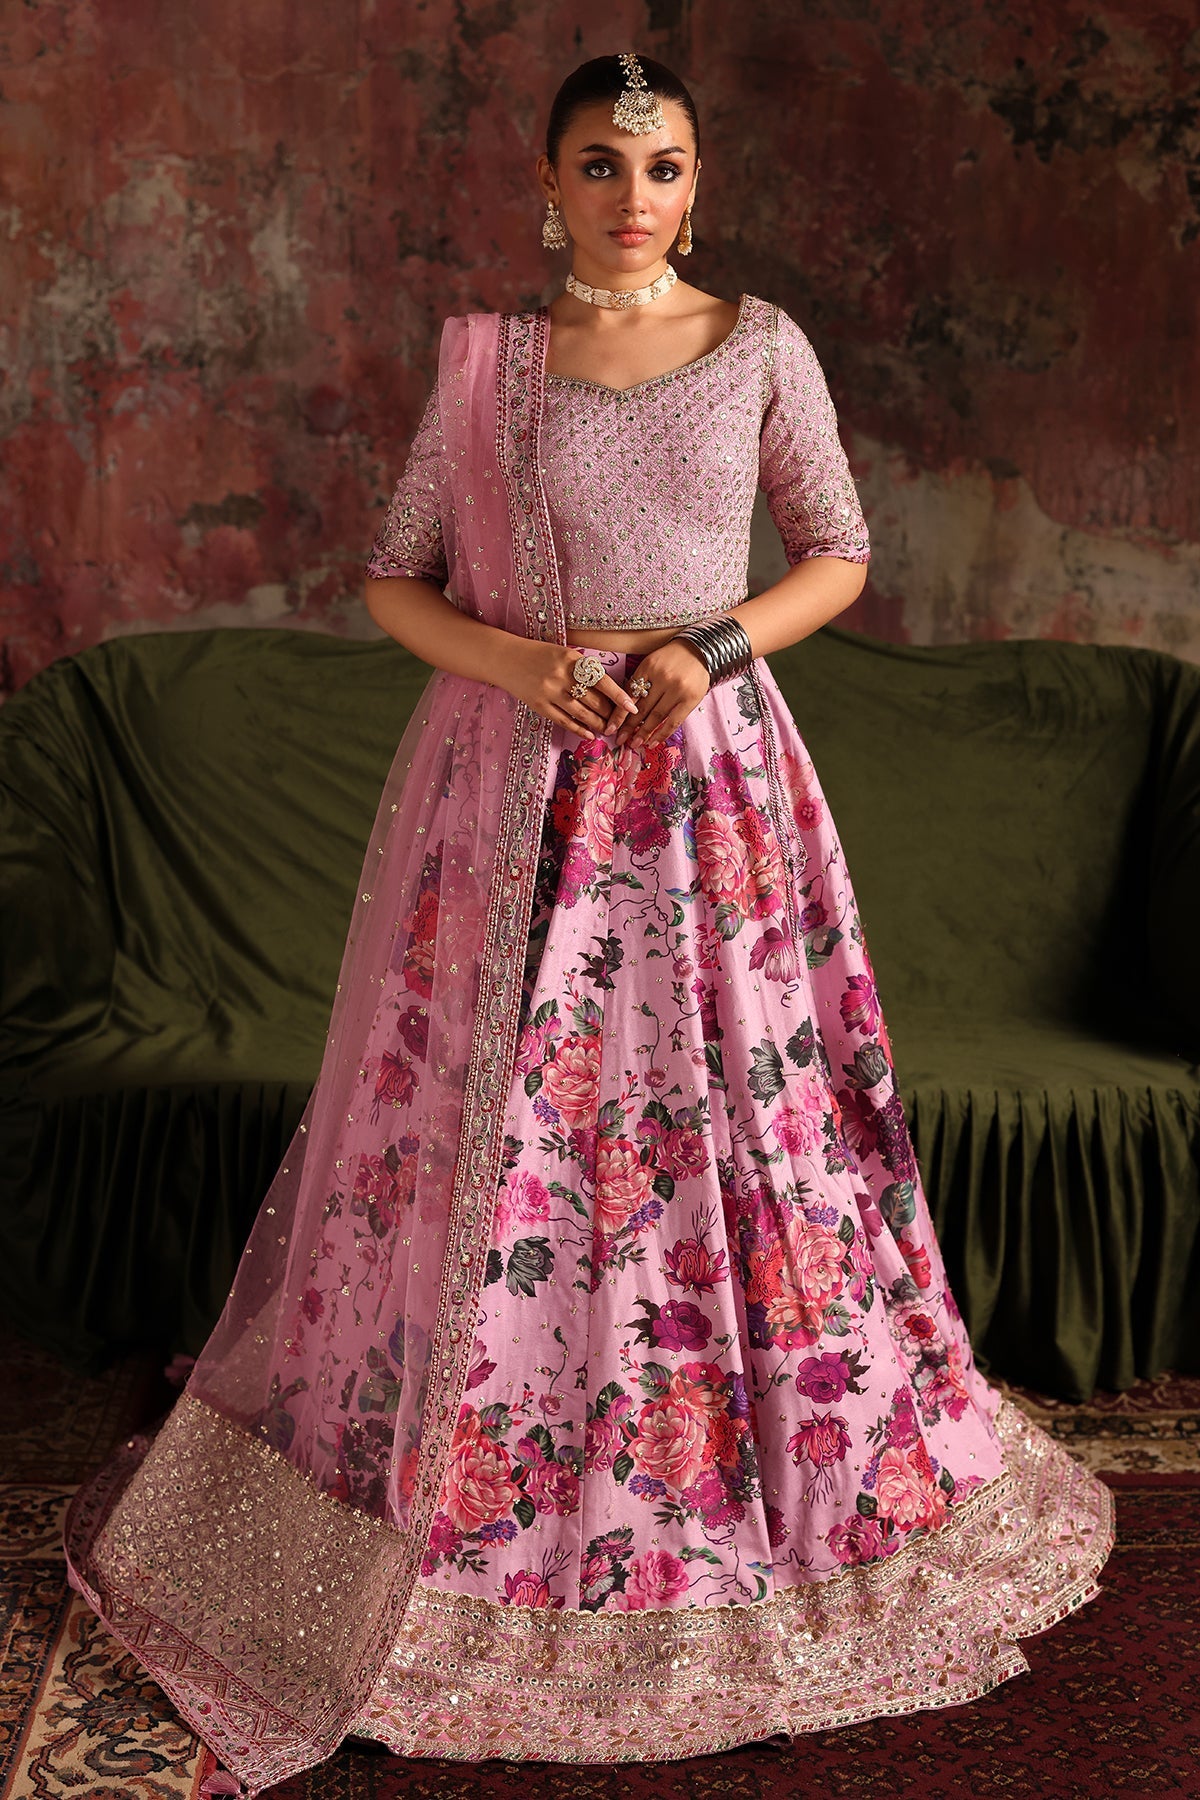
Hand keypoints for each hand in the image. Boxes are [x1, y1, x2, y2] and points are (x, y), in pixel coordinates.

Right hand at [493, 640, 639, 739]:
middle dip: (609, 714)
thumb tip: (608, 691)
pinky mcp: (539, 705)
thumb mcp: (564, 653)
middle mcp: (561, 675)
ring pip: (582, 713)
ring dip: (597, 724)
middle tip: (618, 721)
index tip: (632, 707)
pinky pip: (564, 721)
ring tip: (607, 729)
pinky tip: (589, 734)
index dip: (619, 696)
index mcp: (571, 659)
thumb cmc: (539, 655)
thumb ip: (583, 668)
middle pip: (594, 700)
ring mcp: (549, 692)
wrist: (506, 658)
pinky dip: (579, 729)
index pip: (602, 680)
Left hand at [609, 639, 710, 747]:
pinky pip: (673, 721)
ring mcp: (676, 689)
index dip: (619, 714)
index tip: (610, 729)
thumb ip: (640, 681)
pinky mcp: (690, 699)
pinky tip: (653, 743)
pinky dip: (662, 734)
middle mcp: (661, 678)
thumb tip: (625, 709)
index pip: (629, 695)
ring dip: (643, 733)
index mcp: (648, 667)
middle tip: (619, 740)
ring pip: (656, 716)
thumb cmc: (672, 659)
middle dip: (628, 727)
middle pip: (641, 708)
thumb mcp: (652, 663)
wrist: (700, 650)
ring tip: (634, 744)